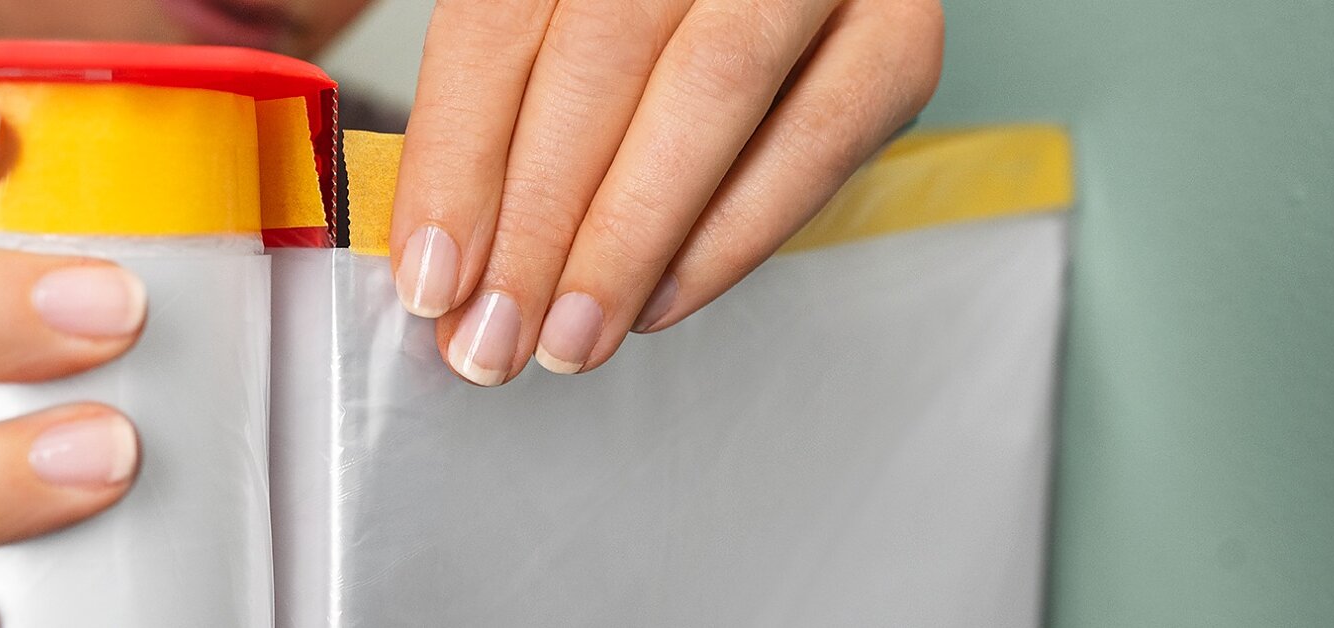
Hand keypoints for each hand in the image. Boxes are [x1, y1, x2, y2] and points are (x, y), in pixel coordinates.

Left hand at [391, 0, 943, 384]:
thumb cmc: (639, 20)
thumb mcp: (545, 16)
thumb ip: (487, 89)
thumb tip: (438, 249)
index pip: (502, 19)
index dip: (459, 156)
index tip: (434, 274)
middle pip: (601, 56)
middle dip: (535, 219)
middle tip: (492, 337)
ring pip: (711, 91)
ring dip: (626, 239)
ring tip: (569, 339)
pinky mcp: (899, 30)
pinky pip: (819, 138)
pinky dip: (734, 233)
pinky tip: (662, 298)